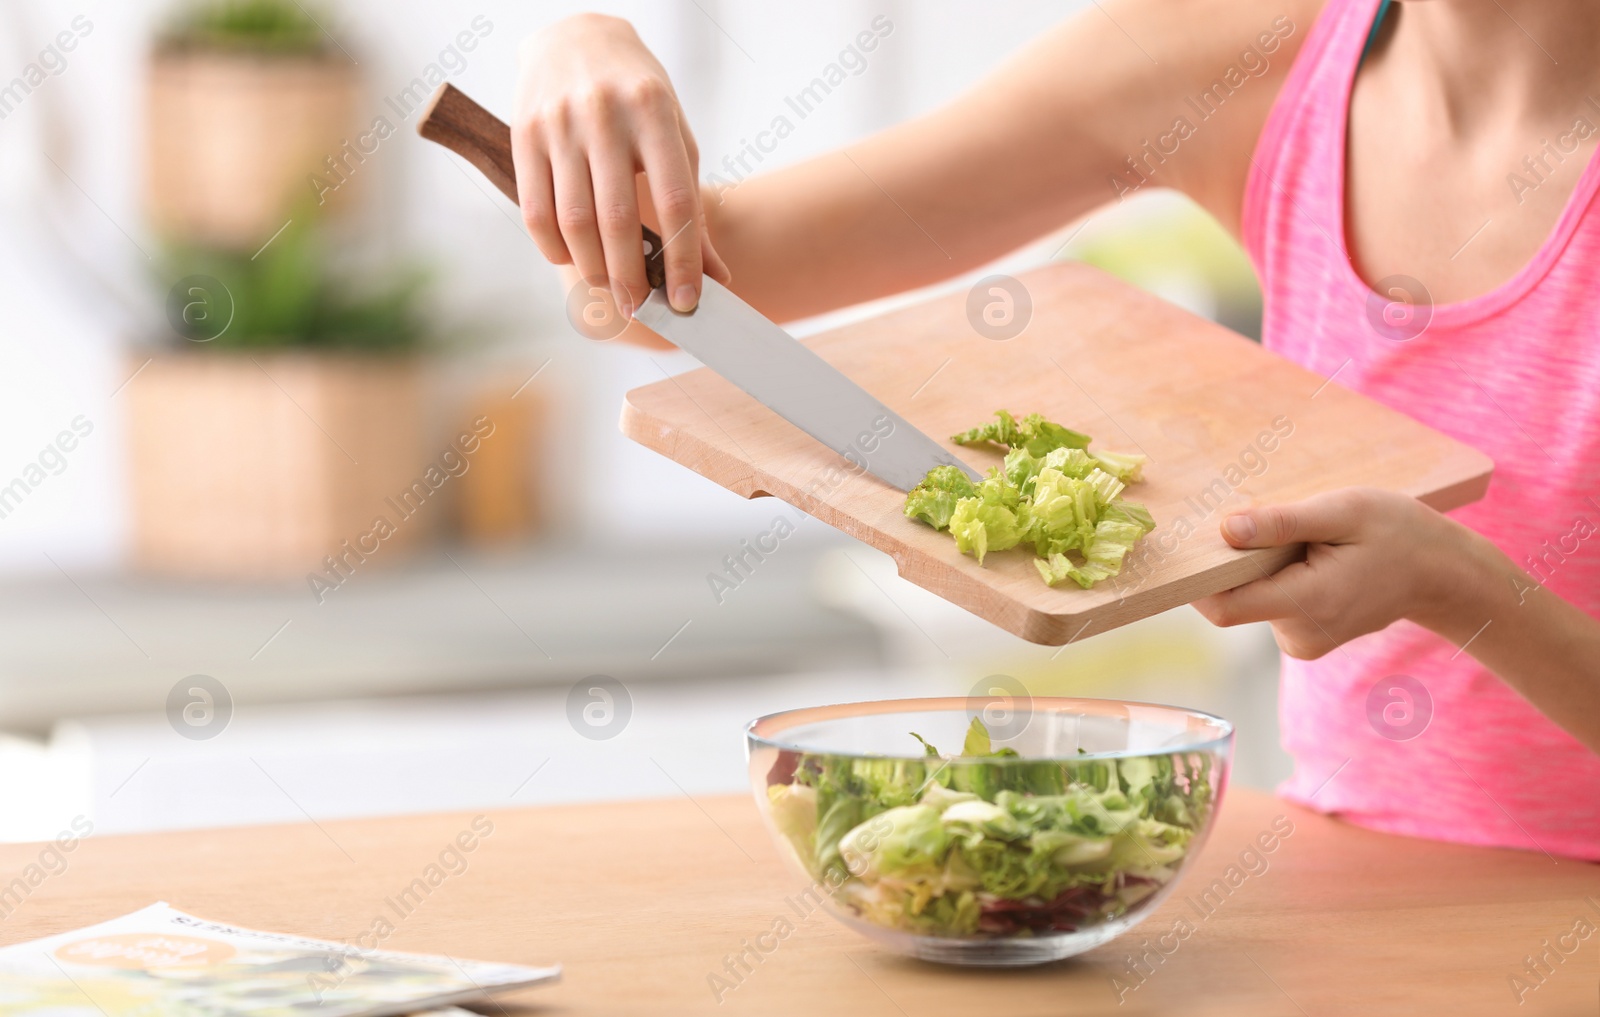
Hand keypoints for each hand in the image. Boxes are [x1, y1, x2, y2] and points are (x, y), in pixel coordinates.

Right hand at [512, 14, 729, 318]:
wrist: (576, 37)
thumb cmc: (639, 98)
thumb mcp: (676, 138)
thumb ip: (693, 208)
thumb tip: (715, 277)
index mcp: (654, 111)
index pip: (675, 202)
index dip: (683, 260)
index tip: (687, 302)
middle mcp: (605, 114)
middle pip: (617, 220)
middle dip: (631, 277)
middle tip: (640, 306)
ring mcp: (559, 123)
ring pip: (573, 222)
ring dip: (593, 270)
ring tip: (610, 288)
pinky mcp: (524, 134)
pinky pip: (535, 212)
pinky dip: (555, 250)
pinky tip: (573, 260)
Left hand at [1192, 488, 1466, 658]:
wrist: (1443, 574)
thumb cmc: (1399, 534)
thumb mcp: (1344, 512)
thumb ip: (1281, 523)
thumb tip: (1226, 529)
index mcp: (1307, 603)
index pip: (1224, 607)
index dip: (1196, 579)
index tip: (1191, 544)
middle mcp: (1299, 634)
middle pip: (1234, 599)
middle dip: (1237, 561)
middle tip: (1268, 524)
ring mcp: (1302, 641)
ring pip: (1252, 599)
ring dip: (1262, 567)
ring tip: (1307, 541)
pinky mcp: (1303, 638)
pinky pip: (1270, 604)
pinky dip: (1277, 578)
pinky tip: (1312, 559)